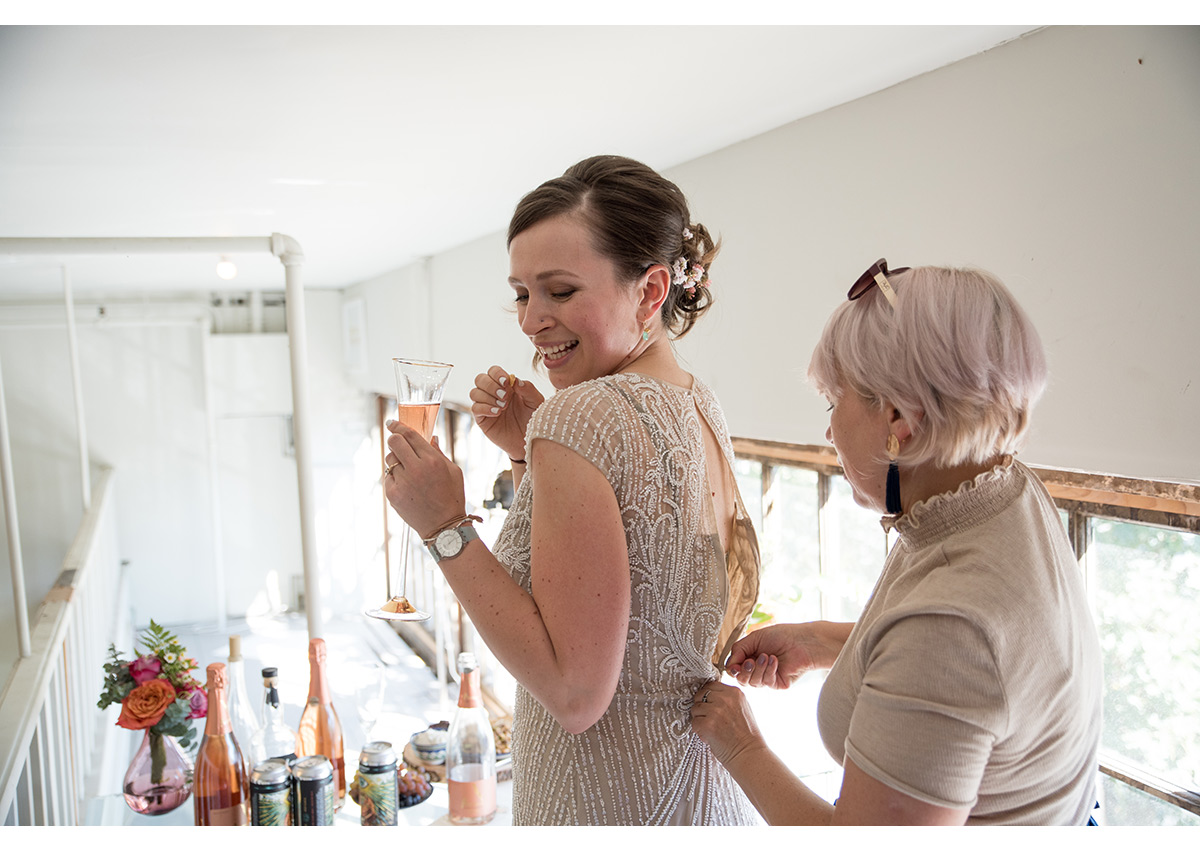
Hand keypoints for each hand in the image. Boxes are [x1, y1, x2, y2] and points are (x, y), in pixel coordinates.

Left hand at [383, 422, 466, 538]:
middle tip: (396, 439)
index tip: (392, 423)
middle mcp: (416, 469)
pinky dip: (395, 476)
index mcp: (432, 461)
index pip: (410, 435)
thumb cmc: (451, 497)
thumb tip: (431, 437)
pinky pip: (388, 476)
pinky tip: (407, 485)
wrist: (444, 527)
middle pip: (394, 442)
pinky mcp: (393, 494)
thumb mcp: (453, 471)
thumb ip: (439, 452)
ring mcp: (403, 482)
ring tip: (407, 469)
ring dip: (396, 459)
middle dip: (394, 438)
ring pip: (389, 459)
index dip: (398, 425)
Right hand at [469, 366, 543, 460]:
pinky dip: (484, 408)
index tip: (506, 382)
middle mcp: (493, 393)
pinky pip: (475, 408)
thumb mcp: (536, 401)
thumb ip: (528, 388)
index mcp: (506, 385)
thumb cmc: (535, 419)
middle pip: (480, 379)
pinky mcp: (482, 419)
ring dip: (488, 397)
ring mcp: (486, 405)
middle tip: (505, 396)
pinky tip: (497, 413)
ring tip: (503, 406)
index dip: (497, 374)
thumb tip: (514, 380)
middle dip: (491, 385)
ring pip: (474, 392)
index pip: (493, 371)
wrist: (530, 440)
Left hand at [690, 681, 765, 766]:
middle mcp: (725, 699)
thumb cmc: (746, 735)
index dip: (707, 697)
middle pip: (700, 695)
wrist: (749, 754)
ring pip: (695, 709)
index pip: (710, 686)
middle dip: (701, 707)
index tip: (709, 706)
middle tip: (709, 719)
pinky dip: (699, 731)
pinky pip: (694, 723)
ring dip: (699, 719)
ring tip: (711, 729)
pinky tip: (709, 736)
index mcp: (734, 692)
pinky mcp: (708, 724)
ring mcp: (716, 711)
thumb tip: (709, 695)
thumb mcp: (742, 707)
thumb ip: (727, 698)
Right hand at [726, 622, 848, 688]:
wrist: (802, 641)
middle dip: (744, 670)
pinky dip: (768, 671)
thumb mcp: (754, 638)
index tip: (734, 666)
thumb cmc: (781, 635)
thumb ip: (738, 650)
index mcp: (750, 657)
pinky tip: (775, 661)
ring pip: (752, 682)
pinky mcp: (778, 684)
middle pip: (741, 679)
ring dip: (758, 669)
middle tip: (751, 660)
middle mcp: (757, 669)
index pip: (734, 669)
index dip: (732, 669)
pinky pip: (766, 682)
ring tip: (767, 656)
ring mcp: (767, 677)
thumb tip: (727, 666)